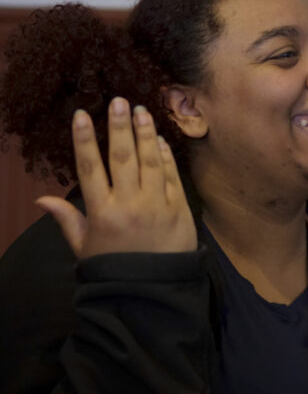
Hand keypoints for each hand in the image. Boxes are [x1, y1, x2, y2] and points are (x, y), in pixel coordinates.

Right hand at [36, 97, 196, 258]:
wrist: (154, 292)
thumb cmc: (116, 269)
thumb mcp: (85, 248)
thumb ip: (67, 219)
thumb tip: (41, 199)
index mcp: (102, 213)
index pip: (90, 169)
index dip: (84, 140)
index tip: (81, 115)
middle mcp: (130, 205)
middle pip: (123, 158)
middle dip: (119, 127)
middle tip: (118, 101)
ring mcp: (157, 205)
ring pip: (150, 162)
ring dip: (145, 134)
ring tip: (141, 111)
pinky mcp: (179, 209)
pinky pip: (172, 176)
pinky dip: (166, 156)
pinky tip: (160, 139)